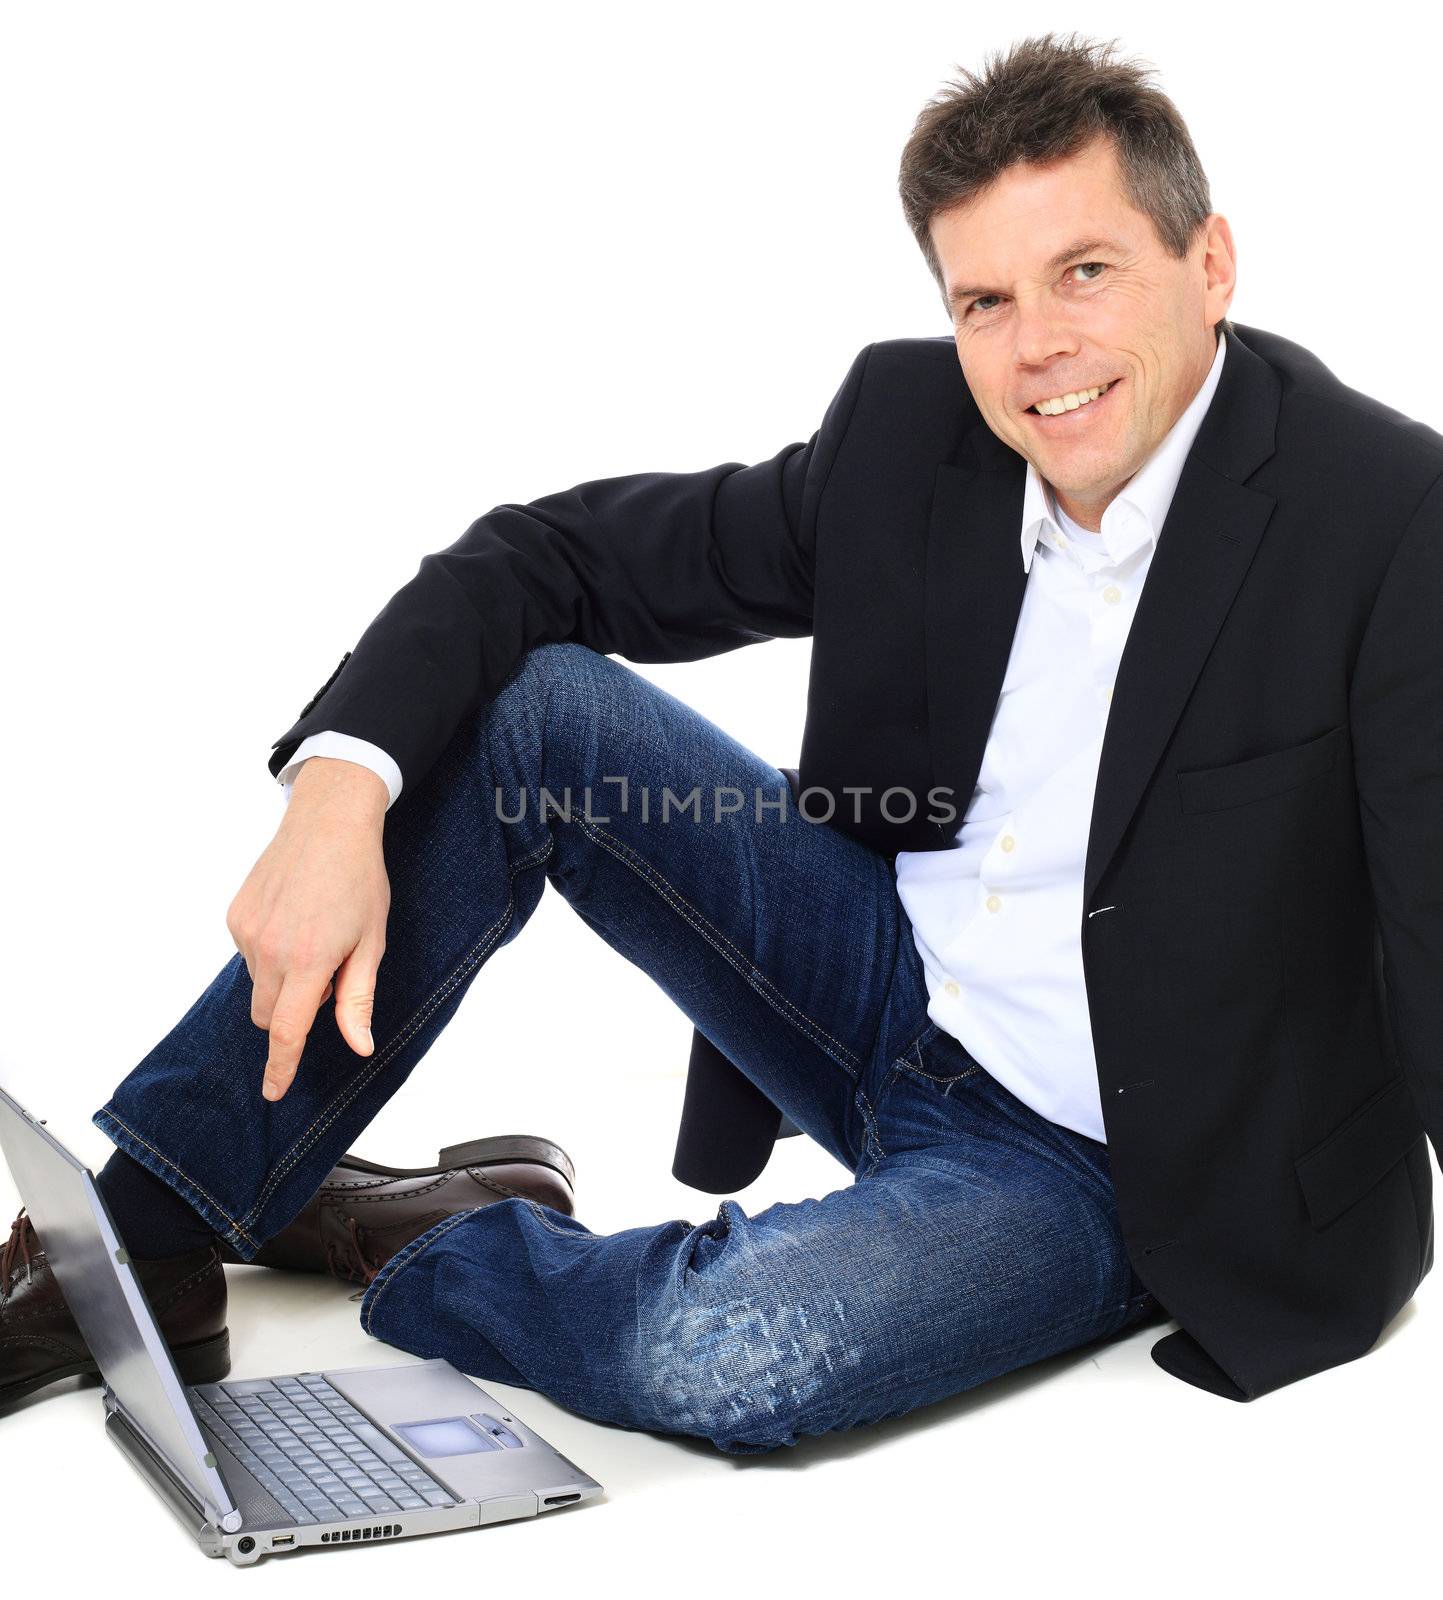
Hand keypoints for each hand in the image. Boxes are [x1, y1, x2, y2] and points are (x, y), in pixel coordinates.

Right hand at [226, 758, 390, 1101]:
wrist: (329, 822)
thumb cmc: (359, 879)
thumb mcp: (371, 942)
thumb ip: (358, 999)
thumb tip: (358, 1045)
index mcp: (308, 960)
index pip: (286, 1031)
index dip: (280, 1067)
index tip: (273, 1091)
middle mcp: (270, 949)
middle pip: (268, 1015)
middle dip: (292, 1013)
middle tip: (328, 973)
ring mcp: (246, 931)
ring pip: (258, 985)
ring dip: (283, 979)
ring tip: (314, 936)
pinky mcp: (235, 916)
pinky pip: (248, 955)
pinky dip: (270, 953)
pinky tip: (294, 920)